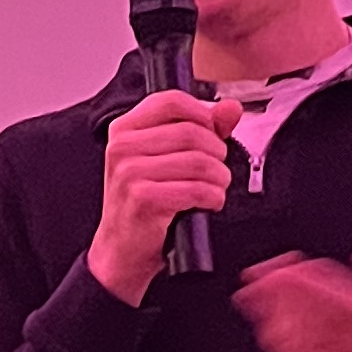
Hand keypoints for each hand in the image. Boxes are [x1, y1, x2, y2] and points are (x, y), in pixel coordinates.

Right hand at [89, 88, 242, 304]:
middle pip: (192, 132)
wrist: (121, 250)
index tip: (212, 132)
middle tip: (215, 170)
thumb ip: (200, 129)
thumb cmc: (143, 204)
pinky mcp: (144, 199)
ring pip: (199, 161)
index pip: (171, 101)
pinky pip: (196, 189)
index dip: (202, 114)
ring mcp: (130, 173)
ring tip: (213, 188)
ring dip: (218, 178)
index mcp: (124, 129)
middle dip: (216, 153)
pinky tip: (207, 203)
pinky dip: (212, 198)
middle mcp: (123, 147)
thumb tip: (230, 109)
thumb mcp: (165, 159)